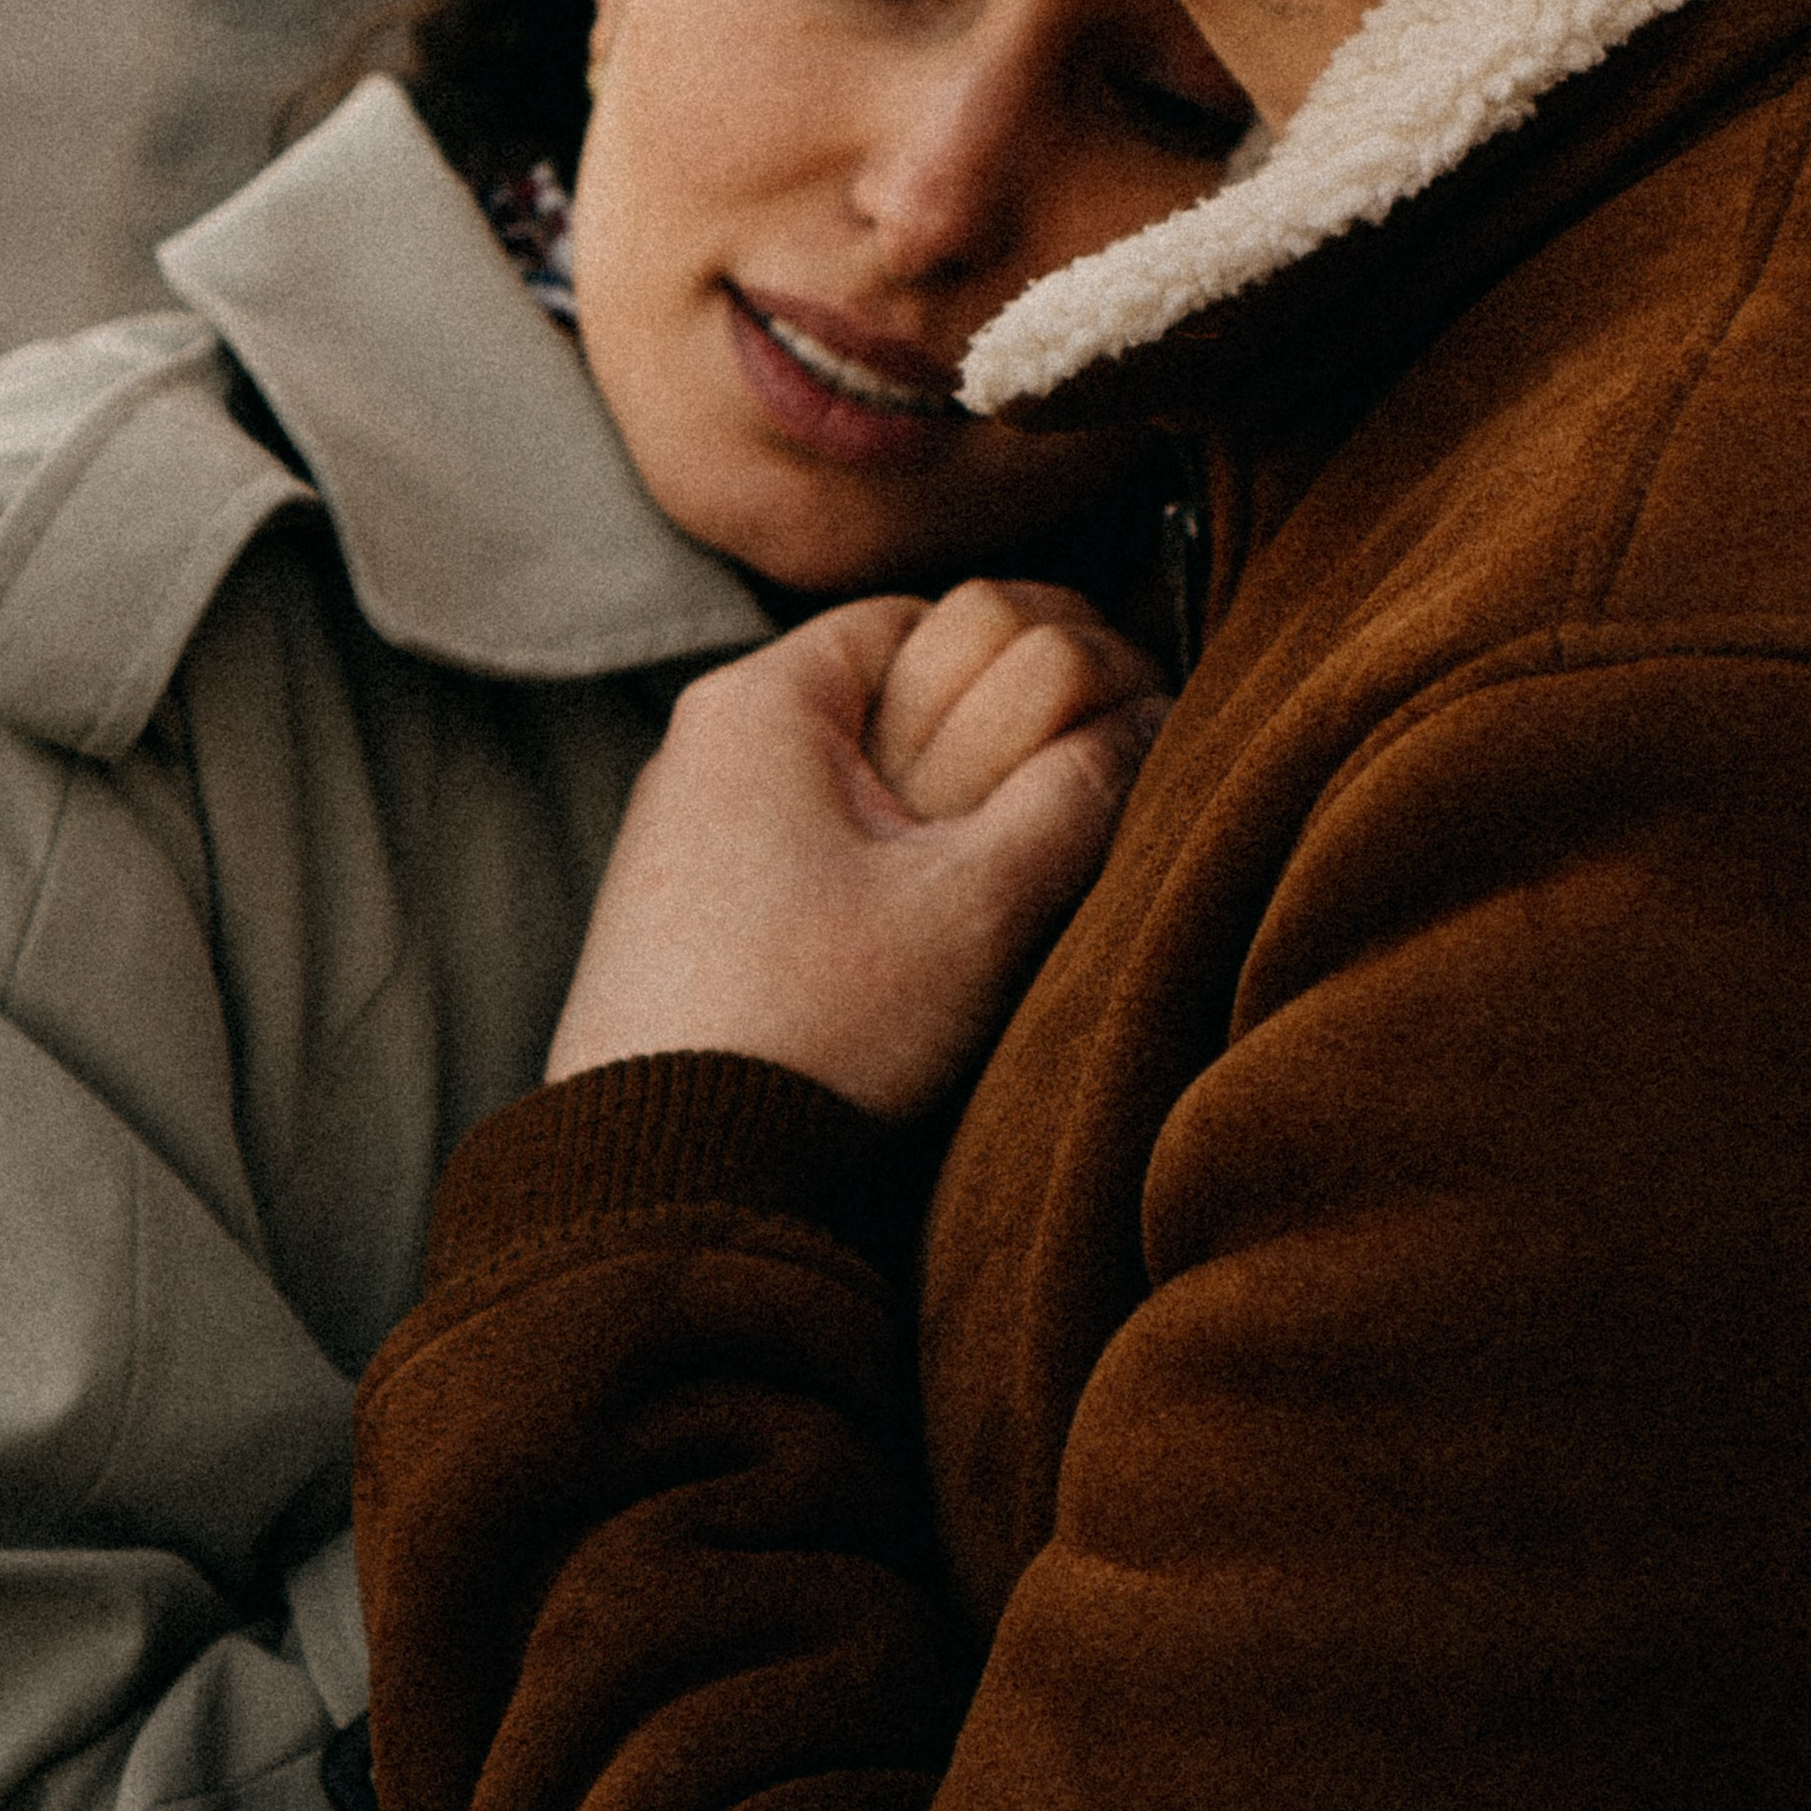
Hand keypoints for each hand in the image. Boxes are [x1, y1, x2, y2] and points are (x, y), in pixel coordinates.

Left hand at [546, 582, 1167, 1118]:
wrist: (665, 1193)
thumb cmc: (818, 1028)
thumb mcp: (981, 905)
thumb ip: (1080, 794)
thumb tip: (1146, 722)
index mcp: (761, 701)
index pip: (928, 616)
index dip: (1029, 657)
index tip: (1095, 720)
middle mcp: (706, 748)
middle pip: (892, 694)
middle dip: (988, 737)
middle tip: (1065, 802)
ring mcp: (685, 837)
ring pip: (858, 781)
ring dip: (940, 817)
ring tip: (999, 891)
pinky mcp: (682, 921)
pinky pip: (809, 852)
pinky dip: (880, 875)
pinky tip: (924, 947)